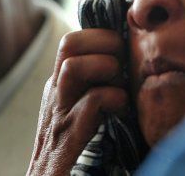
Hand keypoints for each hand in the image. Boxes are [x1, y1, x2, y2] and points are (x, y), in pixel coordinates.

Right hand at [27, 29, 127, 175]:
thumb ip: (97, 84)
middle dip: (105, 44)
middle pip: (69, 42)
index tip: (124, 52)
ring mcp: (58, 115)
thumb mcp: (84, 108)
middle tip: (123, 65)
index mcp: (60, 84)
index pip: (75, 38)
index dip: (103, 36)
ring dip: (106, 69)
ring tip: (120, 87)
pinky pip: (91, 101)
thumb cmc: (75, 149)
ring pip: (73, 67)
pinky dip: (114, 99)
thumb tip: (130, 63)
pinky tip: (121, 111)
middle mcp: (55, 93)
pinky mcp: (66, 140)